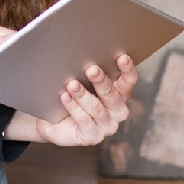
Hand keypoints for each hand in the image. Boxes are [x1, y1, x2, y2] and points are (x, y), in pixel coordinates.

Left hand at [4, 54, 136, 145]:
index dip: (127, 69)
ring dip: (83, 95)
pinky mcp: (93, 137)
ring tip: (71, 84)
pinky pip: (85, 121)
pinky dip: (74, 108)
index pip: (129, 81)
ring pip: (97, 108)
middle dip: (102, 81)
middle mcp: (118, 110)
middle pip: (113, 95)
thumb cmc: (71, 94)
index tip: (122, 56)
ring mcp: (107, 126)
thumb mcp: (79, 79)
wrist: (53, 120)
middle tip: (91, 69)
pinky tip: (65, 98)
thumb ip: (87, 68)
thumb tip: (82, 46)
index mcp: (120, 93)